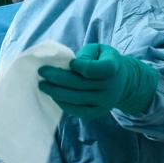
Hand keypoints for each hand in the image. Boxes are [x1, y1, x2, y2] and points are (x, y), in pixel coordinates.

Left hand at [38, 44, 158, 117]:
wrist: (121, 81)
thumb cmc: (103, 61)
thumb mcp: (99, 50)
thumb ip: (86, 54)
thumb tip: (68, 65)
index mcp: (112, 68)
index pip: (95, 69)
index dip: (80, 66)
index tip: (69, 63)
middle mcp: (110, 87)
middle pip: (79, 84)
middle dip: (57, 78)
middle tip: (41, 72)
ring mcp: (104, 102)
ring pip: (76, 98)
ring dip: (56, 92)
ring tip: (42, 85)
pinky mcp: (97, 112)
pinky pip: (77, 110)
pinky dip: (63, 103)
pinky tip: (53, 95)